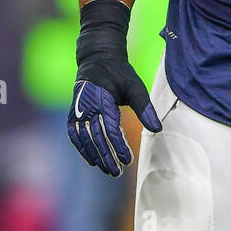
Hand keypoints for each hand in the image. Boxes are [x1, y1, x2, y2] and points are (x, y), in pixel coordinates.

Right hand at [68, 0, 159, 176]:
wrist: (97, 58)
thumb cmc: (119, 73)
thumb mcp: (136, 87)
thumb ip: (145, 108)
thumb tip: (157, 129)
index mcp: (102, 99)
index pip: (110, 128)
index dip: (118, 146)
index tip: (128, 160)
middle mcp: (87, 106)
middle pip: (96, 137)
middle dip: (107, 157)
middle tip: (117, 172)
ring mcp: (77, 110)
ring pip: (84, 139)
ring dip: (95, 156)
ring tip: (108, 170)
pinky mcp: (73, 112)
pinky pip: (75, 134)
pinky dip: (82, 148)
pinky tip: (92, 160)